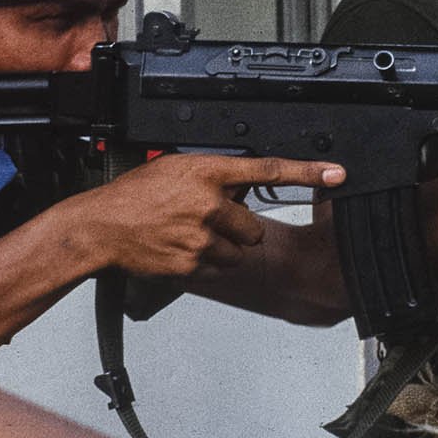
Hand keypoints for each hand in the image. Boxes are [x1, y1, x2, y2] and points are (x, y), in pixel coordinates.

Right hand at [70, 153, 345, 279]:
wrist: (100, 227)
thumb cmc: (132, 197)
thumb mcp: (175, 168)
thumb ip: (212, 174)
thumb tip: (240, 185)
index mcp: (207, 171)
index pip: (268, 169)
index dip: (308, 172)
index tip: (337, 172)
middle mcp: (209, 203)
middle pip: (253, 226)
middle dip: (239, 228)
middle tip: (210, 222)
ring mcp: (201, 236)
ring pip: (238, 252)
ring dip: (222, 248)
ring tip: (191, 235)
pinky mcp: (193, 264)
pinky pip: (218, 269)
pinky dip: (205, 264)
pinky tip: (181, 250)